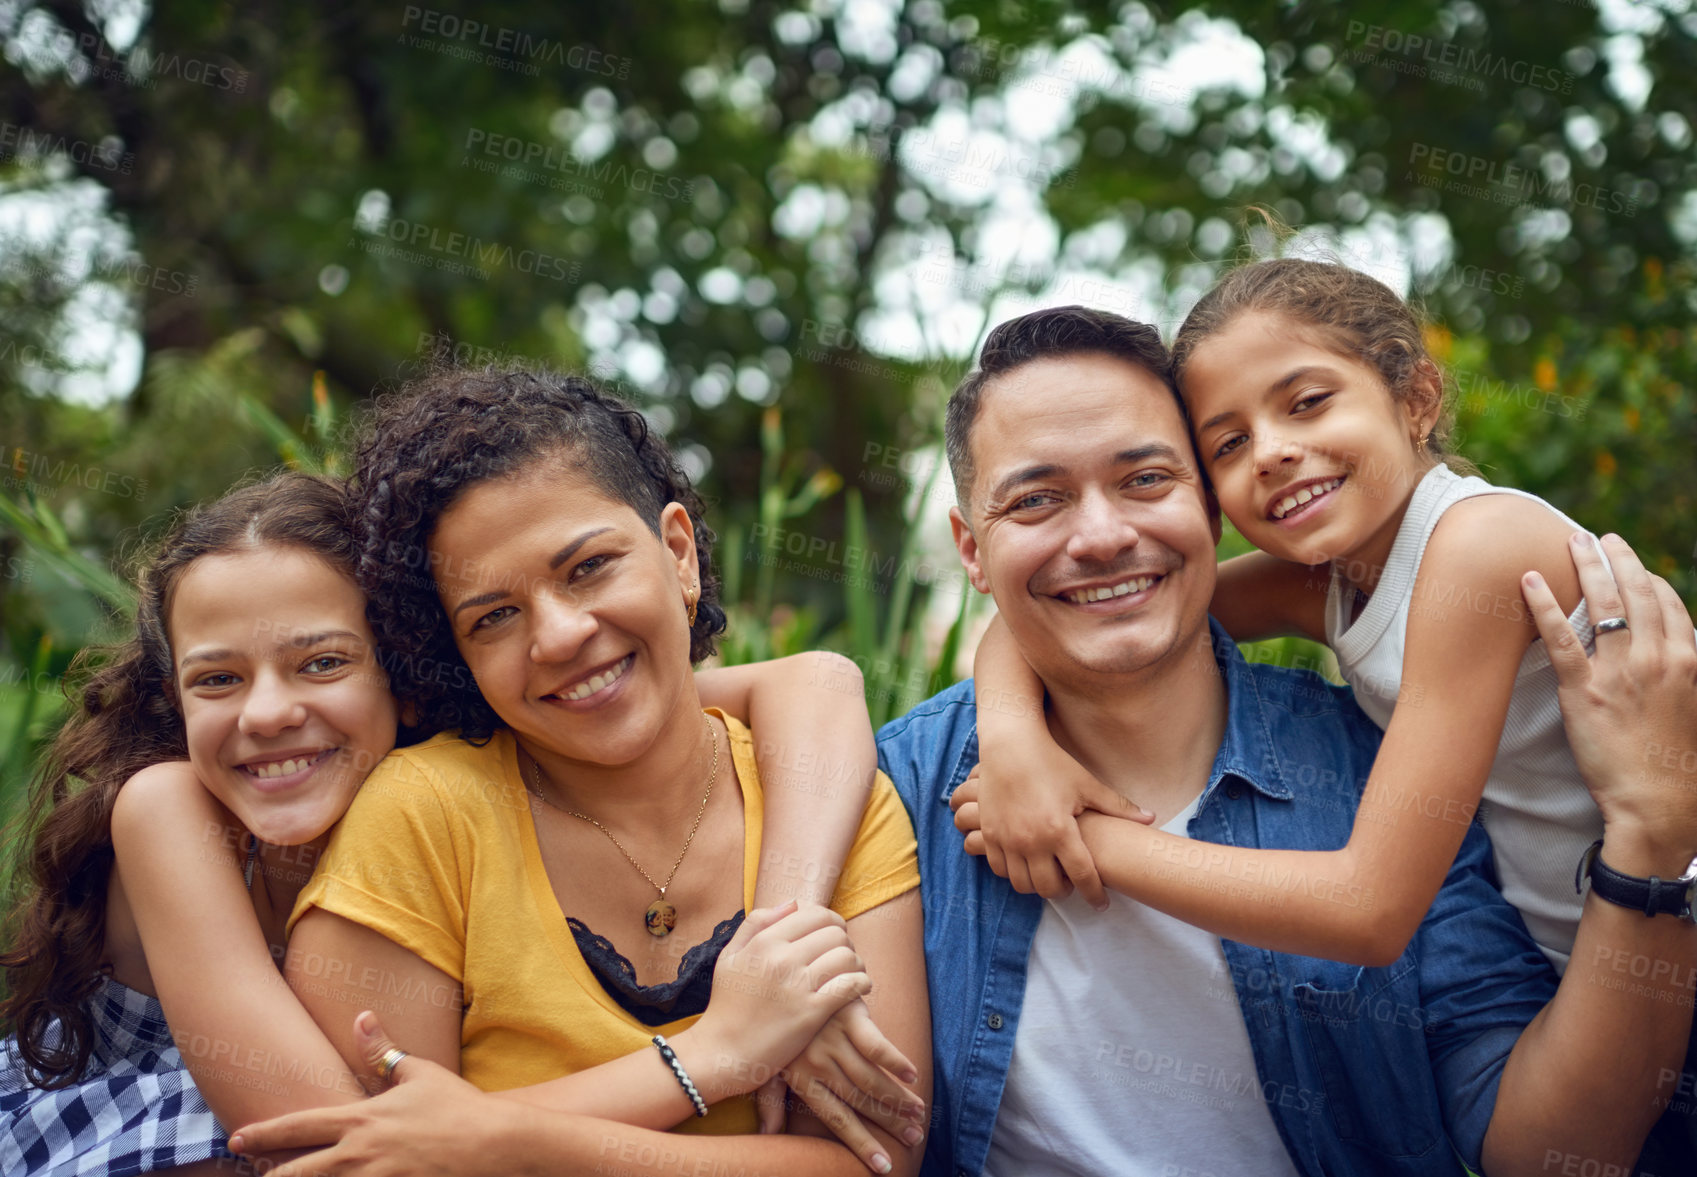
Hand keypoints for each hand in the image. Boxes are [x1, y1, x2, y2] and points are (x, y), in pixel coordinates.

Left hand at [228, 1012, 499, 1176]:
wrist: (496, 1144)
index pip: (299, 1126)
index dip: (263, 1133)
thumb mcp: (418, 1072)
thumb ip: (382, 1049)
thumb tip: (360, 1016)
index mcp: (362, 1119)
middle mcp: (359, 1153)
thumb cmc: (458, 1107)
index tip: (236, 1139)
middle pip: (295, 1173)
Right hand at [680, 900, 871, 1100]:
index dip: (832, 922)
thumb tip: (792, 904)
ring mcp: (797, 985)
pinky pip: (850, 985)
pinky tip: (859, 988)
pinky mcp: (811, 1012)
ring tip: (853, 973)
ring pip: (846, 956)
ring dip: (856, 963)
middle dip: (845, 942)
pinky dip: (861, 983)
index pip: (816, 914)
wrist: (722, 1051)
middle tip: (843, 956)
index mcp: (765, 941)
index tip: (833, 934)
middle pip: (835, 933)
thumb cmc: (727, 1004)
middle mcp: (782, 958)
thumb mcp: (730, 956)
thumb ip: (756, 924)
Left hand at [757, 999, 923, 1172]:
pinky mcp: (848, 1014)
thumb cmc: (776, 1026)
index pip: (836, 1118)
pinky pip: (875, 1043)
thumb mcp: (766, 1064)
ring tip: (918, 1113)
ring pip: (871, 1078)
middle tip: (914, 1137)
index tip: (883, 1166)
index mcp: (801, 1079)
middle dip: (890, 1122)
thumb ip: (771, 1100)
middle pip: (860, 1101)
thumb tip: (767, 1134)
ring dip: (898, 1097)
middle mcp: (818, 1062)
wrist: (782, 975)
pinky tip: (912, 1074)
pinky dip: (895, 1059)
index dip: (861, 1143)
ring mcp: (833, 1038)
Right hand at [950, 764, 1151, 908]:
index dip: (1094, 895)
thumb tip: (1152, 818)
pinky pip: (999, 869)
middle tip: (1072, 885)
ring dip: (1038, 885)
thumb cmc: (1051, 762)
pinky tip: (1025, 862)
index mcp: (1059, 830)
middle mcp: (1031, 841)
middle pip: (1050, 889)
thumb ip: (1118, 807)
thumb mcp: (1086, 784)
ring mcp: (1006, 840)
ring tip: (1049, 874)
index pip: (1082, 876)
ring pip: (1022, 884)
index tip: (1101, 904)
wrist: (1009, 745)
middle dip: (1065, 892)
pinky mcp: (988, 834)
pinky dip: (1014, 873)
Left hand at [1522, 532, 1696, 865]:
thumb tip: (1674, 653)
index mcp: (1687, 660)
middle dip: (1618, 559)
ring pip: (1601, 604)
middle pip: (1636, 593)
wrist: (1658, 802)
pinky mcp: (1583, 689)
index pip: (1669, 604)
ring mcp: (1619, 671)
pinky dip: (1542, 604)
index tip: (1633, 567)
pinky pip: (1559, 636)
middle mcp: (1656, 657)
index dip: (1649, 580)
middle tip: (1600, 538)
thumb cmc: (1676, 763)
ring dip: (1585, 566)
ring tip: (1571, 541)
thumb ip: (1683, 674)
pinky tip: (1528, 579)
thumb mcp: (1692, 708)